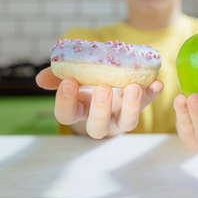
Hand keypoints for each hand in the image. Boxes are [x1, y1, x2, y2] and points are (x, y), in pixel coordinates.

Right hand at [35, 67, 163, 138]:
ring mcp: (123, 114)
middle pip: (98, 127)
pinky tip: (157, 83)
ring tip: (133, 87)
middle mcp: (101, 118)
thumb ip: (58, 75)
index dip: (65, 102)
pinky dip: (153, 93)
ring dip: (131, 106)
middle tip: (103, 88)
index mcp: (79, 109)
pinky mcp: (142, 103)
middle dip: (100, 109)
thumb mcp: (73, 74)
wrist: (113, 70)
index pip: (67, 115)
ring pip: (128, 122)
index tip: (69, 82)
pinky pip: (149, 102)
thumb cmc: (88, 76)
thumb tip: (40, 80)